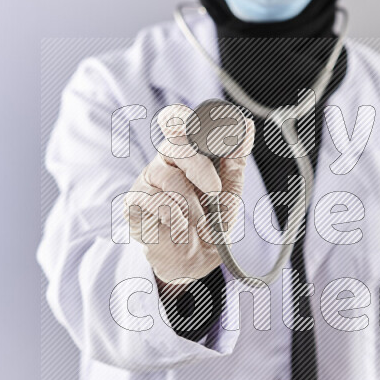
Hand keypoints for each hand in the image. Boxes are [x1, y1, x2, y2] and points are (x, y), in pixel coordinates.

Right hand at [124, 104, 254, 288]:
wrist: (195, 262)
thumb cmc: (210, 224)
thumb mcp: (230, 193)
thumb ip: (235, 162)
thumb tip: (246, 127)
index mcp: (185, 153)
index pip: (175, 120)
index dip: (180, 116)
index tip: (196, 125)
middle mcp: (163, 162)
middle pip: (174, 144)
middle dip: (200, 168)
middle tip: (216, 191)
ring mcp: (145, 182)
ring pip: (168, 178)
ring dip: (192, 205)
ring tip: (200, 224)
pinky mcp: (133, 204)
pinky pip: (153, 201)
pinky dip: (175, 218)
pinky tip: (181, 229)